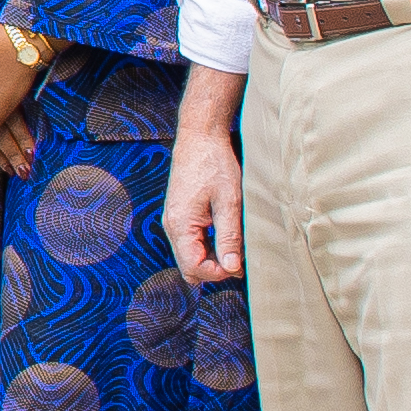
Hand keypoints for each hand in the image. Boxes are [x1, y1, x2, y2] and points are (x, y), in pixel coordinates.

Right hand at [164, 125, 241, 288]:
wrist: (200, 137)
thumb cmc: (215, 164)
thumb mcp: (229, 201)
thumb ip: (229, 237)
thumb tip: (231, 267)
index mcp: (180, 225)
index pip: (194, 268)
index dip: (218, 273)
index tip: (239, 265)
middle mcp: (171, 226)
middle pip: (189, 267)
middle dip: (214, 270)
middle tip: (239, 259)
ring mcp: (174, 220)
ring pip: (190, 256)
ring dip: (212, 258)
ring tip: (236, 246)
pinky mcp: (180, 214)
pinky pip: (190, 242)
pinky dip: (207, 247)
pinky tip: (226, 235)